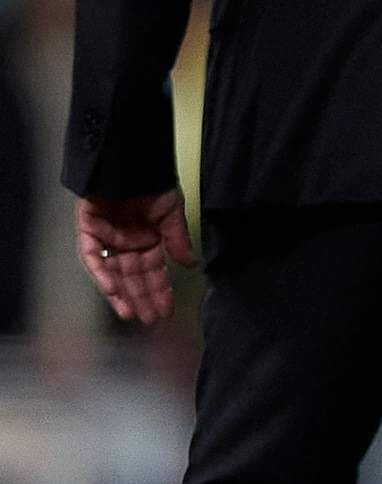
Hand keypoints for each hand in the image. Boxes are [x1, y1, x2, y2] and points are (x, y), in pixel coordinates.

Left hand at [76, 192, 196, 325]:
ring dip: (120, 294)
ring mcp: (106, 239)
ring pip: (112, 272)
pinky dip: (101, 274)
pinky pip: (92, 257)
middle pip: (133, 276)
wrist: (131, 163)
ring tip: (131, 314)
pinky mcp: (88, 231)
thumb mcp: (172, 212)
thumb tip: (191, 264)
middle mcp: (126, 243)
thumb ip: (177, 239)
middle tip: (150, 320)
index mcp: (148, 238)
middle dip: (142, 298)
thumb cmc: (155, 183)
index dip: (160, 290)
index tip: (166, 311)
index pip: (153, 271)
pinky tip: (112, 291)